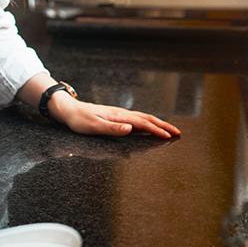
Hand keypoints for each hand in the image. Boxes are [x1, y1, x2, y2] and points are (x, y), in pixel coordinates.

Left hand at [47, 94, 180, 139]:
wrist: (69, 110)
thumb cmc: (79, 120)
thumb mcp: (93, 126)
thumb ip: (112, 128)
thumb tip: (130, 128)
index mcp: (119, 116)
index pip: (142, 123)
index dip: (157, 130)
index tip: (169, 137)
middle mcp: (122, 114)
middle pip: (148, 119)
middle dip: (164, 126)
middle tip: (178, 133)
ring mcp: (120, 115)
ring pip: (144, 118)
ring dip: (158, 124)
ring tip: (170, 130)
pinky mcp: (117, 117)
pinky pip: (137, 120)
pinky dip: (148, 123)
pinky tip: (150, 128)